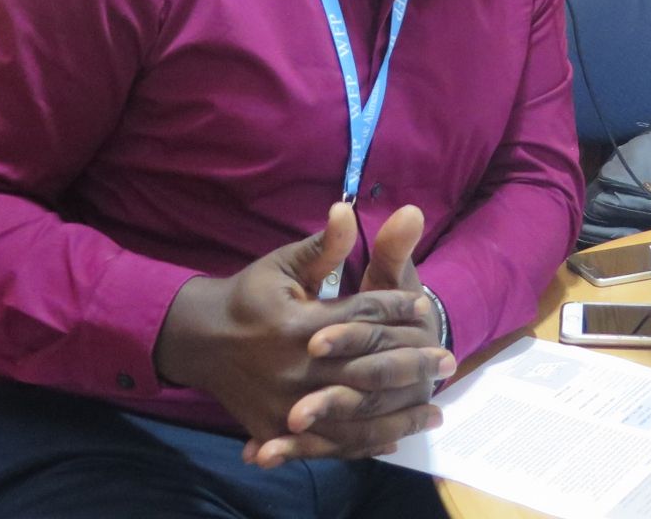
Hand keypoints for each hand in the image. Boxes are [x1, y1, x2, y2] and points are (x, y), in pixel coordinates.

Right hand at [155, 203, 446, 461]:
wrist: (201, 339)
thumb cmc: (251, 294)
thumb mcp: (285, 264)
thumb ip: (324, 246)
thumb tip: (348, 208)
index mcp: (298, 323)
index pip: (361, 316)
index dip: (396, 309)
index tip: (426, 306)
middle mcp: (295, 368)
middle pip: (367, 367)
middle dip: (412, 363)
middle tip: (449, 360)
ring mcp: (285, 405)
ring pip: (355, 414)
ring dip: (400, 414)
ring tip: (437, 408)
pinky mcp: (278, 429)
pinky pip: (330, 442)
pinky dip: (367, 443)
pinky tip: (397, 438)